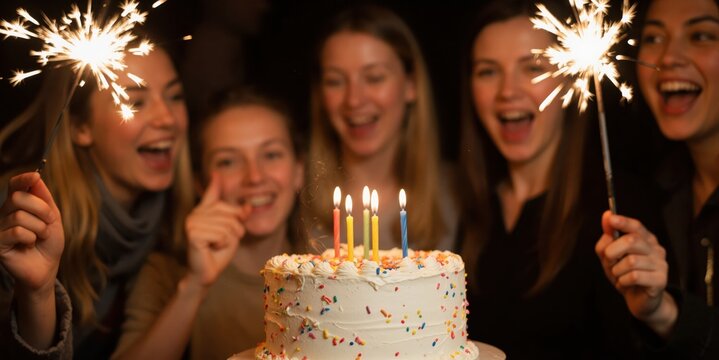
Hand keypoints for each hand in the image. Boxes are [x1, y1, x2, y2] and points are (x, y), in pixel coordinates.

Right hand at [0, 172, 63, 296]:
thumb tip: (36, 177)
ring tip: (40, 237)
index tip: (35, 176)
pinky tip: (29, 245)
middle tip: (49, 222)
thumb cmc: (49, 242)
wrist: (47, 267)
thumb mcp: (53, 217)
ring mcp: (0, 228)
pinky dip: (31, 238)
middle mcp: (5, 214)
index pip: (15, 186)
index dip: (23, 179)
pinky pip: (16, 232)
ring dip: (39, 228)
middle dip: (41, 209)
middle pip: (18, 198)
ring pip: (20, 216)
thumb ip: (44, 198)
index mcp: (18, 205)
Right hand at [184, 173, 249, 288]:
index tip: (217, 172)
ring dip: (229, 239)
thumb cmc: (218, 253)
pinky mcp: (193, 234)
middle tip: (222, 242)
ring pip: (228, 225)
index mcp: (203, 212)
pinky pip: (222, 234)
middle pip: (230, 213)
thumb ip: (238, 218)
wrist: (207, 273)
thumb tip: (248, 207)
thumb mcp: (233, 232)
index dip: (215, 183)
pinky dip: (223, 244)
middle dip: (235, 230)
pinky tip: (211, 249)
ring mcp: (192, 223)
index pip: (211, 194)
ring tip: (216, 246)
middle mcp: (195, 214)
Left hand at [595, 211, 676, 334]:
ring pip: (631, 261)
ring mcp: (661, 264)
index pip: (636, 226)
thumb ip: (606, 241)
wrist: (638, 300)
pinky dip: (623, 281)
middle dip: (612, 251)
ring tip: (618, 276)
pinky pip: (635, 276)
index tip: (610, 219)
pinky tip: (625, 283)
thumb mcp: (609, 258)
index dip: (623, 222)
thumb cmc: (624, 274)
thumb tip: (606, 219)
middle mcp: (656, 249)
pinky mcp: (661, 280)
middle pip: (631, 241)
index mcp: (645, 240)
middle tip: (609, 261)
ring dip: (617, 270)